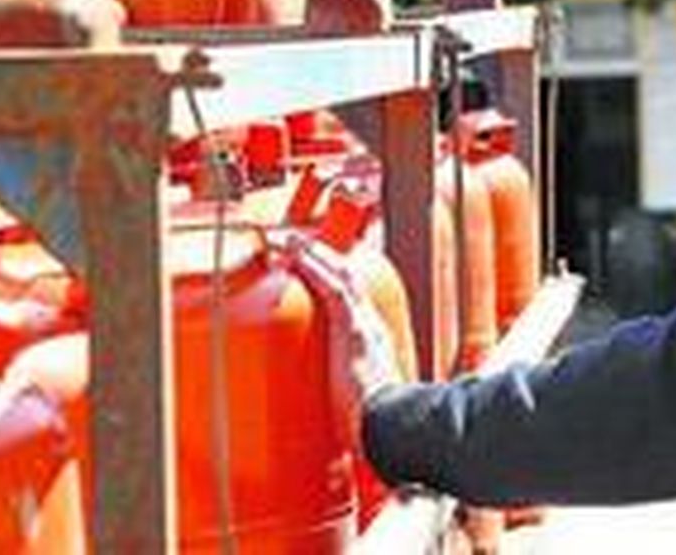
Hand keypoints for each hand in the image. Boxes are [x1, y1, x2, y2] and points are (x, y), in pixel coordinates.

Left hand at [287, 234, 403, 453]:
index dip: (335, 279)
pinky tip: (293, 252)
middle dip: (323, 257)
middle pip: (348, 277)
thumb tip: (328, 434)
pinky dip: (313, 265)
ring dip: (313, 252)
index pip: (355, 300)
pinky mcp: (351, 325)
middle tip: (296, 244)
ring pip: (339, 273)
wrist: (387, 430)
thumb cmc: (376, 428)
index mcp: (374, 342)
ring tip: (288, 240)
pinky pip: (330, 285)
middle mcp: (372, 325)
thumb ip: (344, 410)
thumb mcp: (357, 410)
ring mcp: (363, 323)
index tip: (316, 269)